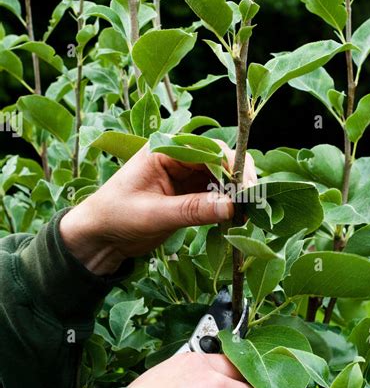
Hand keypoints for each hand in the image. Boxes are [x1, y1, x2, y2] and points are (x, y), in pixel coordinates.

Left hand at [60, 142, 256, 274]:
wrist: (99, 238)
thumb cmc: (115, 217)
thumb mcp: (153, 214)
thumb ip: (192, 209)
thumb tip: (231, 205)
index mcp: (164, 150)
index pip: (208, 149)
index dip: (232, 165)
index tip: (246, 188)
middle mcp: (178, 159)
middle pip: (221, 161)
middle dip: (238, 180)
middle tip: (252, 203)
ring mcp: (185, 177)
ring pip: (222, 179)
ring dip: (236, 194)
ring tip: (247, 214)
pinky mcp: (190, 195)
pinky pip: (216, 195)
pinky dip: (228, 206)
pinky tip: (236, 219)